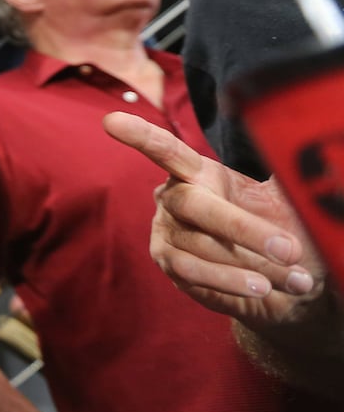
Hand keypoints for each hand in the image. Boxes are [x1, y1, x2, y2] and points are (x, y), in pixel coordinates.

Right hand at [103, 112, 324, 328]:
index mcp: (199, 172)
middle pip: (194, 206)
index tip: (112, 121)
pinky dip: (232, 283)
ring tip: (293, 279)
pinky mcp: (169, 266)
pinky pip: (196, 275)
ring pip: (199, 248)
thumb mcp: (290, 199)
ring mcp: (166, 234)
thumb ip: (286, 178)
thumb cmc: (285, 229)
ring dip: (250, 266)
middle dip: (244, 229)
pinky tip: (263, 289)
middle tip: (289, 250)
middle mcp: (174, 199)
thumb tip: (299, 153)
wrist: (282, 280)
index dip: (140, 136)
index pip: (166, 150)